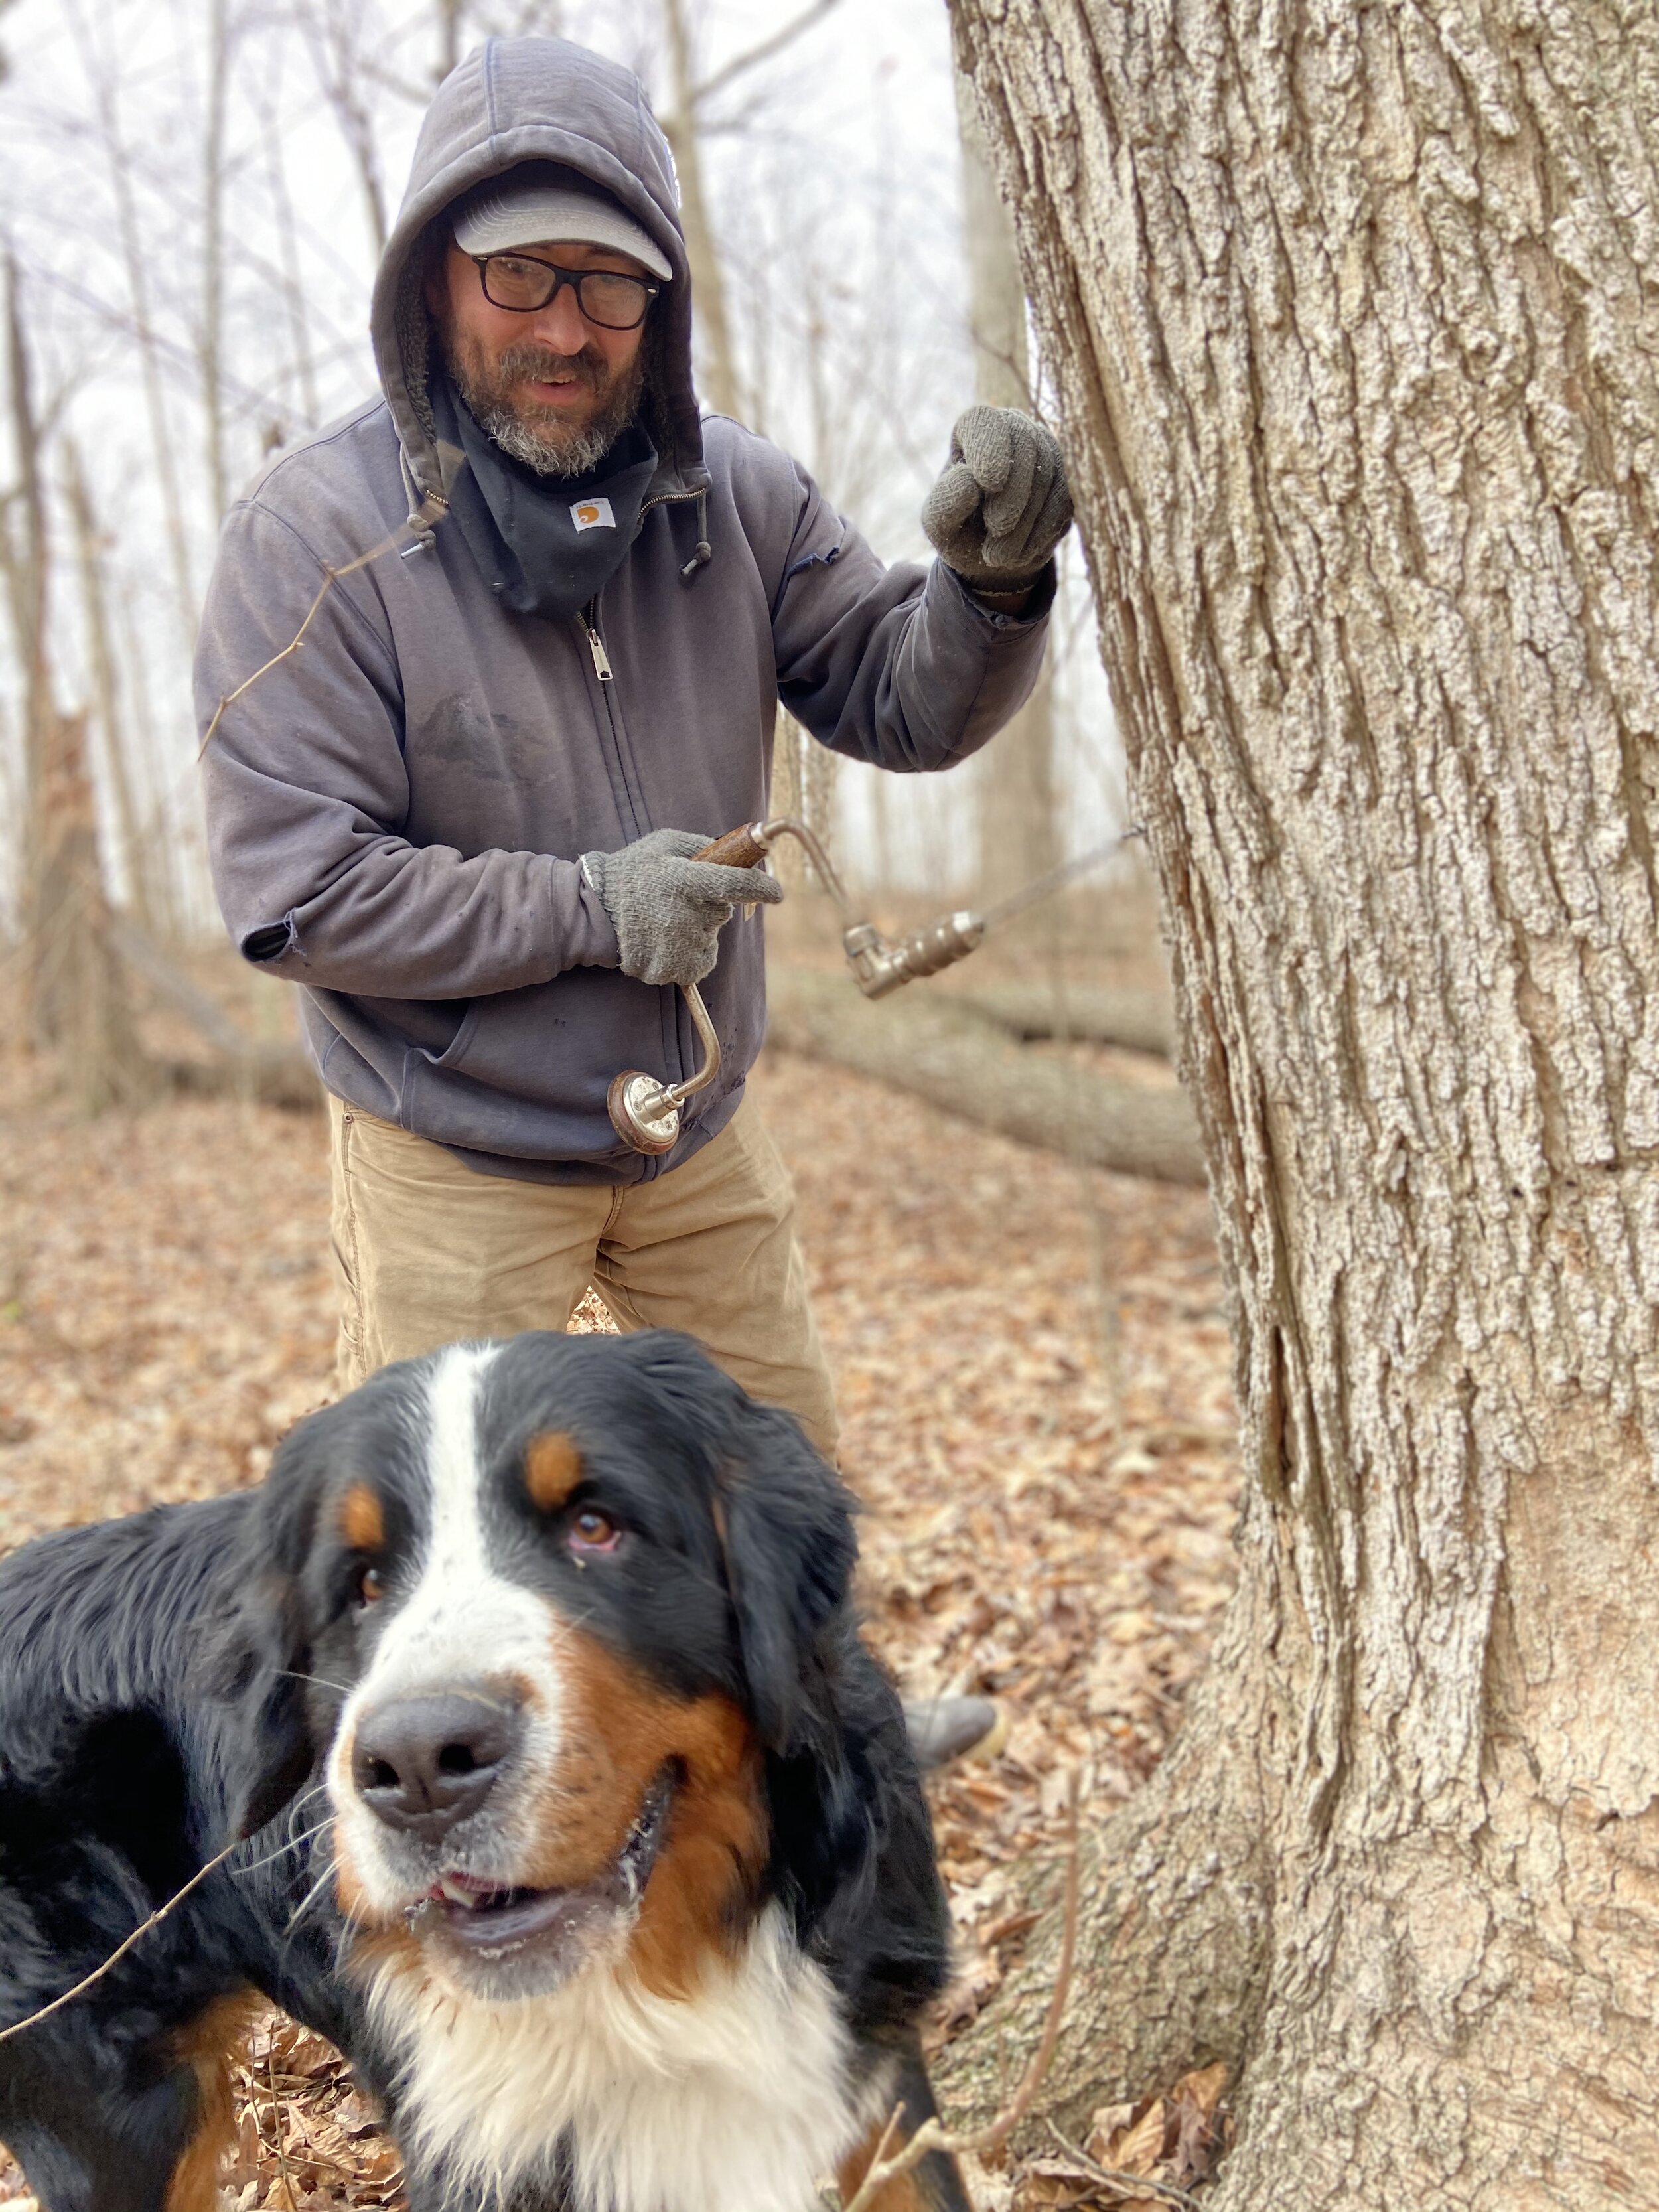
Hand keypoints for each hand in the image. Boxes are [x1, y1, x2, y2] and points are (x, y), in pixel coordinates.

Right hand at [581, 828, 783, 988]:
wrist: (593, 912)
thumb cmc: (632, 871)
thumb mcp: (664, 843)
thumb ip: (703, 846)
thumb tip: (740, 853)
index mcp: (684, 881)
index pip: (736, 885)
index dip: (761, 888)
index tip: (777, 893)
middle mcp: (684, 915)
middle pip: (722, 913)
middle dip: (711, 905)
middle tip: (681, 898)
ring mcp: (677, 947)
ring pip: (710, 938)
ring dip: (698, 930)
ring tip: (666, 919)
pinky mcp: (671, 970)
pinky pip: (698, 961)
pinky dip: (689, 953)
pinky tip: (665, 939)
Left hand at [921, 404, 1072, 591]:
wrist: (991, 555)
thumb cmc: (959, 531)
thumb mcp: (940, 524)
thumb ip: (946, 502)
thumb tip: (969, 481)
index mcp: (974, 431)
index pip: (985, 421)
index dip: (990, 447)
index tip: (989, 483)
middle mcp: (1013, 430)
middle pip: (1026, 442)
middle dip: (1014, 491)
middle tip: (996, 528)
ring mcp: (1045, 452)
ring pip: (1049, 472)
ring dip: (1026, 519)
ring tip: (999, 556)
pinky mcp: (1066, 480)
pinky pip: (1066, 497)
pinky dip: (1044, 530)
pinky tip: (1021, 554)